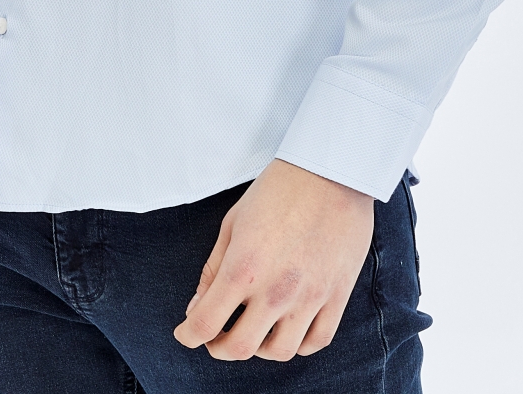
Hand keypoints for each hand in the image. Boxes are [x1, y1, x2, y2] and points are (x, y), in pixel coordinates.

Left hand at [173, 159, 374, 361]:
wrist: (331, 169)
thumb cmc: (278, 189)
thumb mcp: (233, 221)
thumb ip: (213, 268)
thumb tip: (198, 306)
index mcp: (244, 268)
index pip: (205, 324)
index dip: (188, 336)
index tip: (186, 334)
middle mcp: (276, 290)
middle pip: (240, 348)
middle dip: (219, 348)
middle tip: (216, 337)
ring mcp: (310, 296)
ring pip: (279, 352)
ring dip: (259, 348)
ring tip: (254, 330)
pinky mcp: (337, 295)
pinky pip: (316, 341)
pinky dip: (298, 344)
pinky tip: (288, 328)